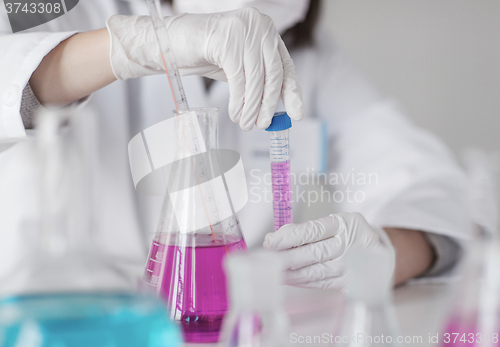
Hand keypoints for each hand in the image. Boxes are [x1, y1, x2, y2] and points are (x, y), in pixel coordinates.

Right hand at [106, 8, 304, 129]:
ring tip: (246, 123)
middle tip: (263, 125)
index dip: (292, 92)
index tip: (297, 113)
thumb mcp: (240, 67)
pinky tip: (235, 113)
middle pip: (274, 73)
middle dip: (269, 104)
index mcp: (266, 31)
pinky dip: (238, 101)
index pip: (285, 65)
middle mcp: (259, 26)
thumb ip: (258, 80)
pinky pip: (238, 79)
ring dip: (251, 107)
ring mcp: (243, 31)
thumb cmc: (207, 54)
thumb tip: (277, 108)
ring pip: (256, 79)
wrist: (173, 42)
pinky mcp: (227, 40)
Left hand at [263, 212, 394, 289]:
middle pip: (312, 253)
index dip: (289, 237)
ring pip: (314, 271)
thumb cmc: (350, 235)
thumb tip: (278, 237)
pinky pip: (320, 284)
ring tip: (274, 271)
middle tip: (268, 259)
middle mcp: (348, 245)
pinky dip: (301, 282)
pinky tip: (288, 278)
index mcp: (343, 224)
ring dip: (290, 273)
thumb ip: (308, 229)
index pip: (312, 230)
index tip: (270, 241)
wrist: (380, 254)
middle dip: (286, 257)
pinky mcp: (349, 283)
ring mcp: (350, 267)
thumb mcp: (335, 223)